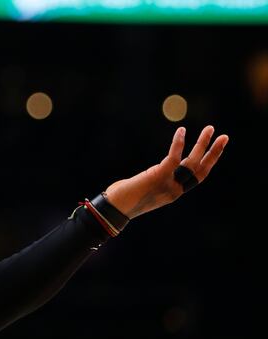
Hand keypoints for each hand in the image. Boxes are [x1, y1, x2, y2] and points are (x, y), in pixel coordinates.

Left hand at [104, 125, 228, 218]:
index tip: (215, 150)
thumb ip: (152, 182)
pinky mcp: (158, 176)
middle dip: (214, 152)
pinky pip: (173, 158)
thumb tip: (148, 175)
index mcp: (173, 193)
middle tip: (224, 136)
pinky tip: (182, 130)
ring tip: (210, 128)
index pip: (196, 177)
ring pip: (192, 162)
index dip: (208, 163)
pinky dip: (178, 143)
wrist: (114, 210)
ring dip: (203, 144)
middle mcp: (175, 190)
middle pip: (201, 169)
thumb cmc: (122, 199)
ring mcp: (168, 184)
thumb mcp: (143, 191)